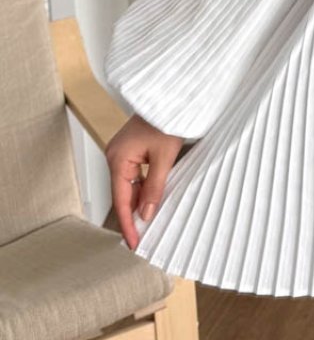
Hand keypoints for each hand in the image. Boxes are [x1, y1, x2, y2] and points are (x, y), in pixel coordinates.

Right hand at [106, 114, 183, 249]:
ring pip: (130, 185)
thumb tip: (146, 214)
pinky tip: (152, 200)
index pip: (121, 200)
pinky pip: (135, 175)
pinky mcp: (131, 150)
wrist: (172, 96)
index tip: (133, 242)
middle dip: (134, 215)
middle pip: (123, 194)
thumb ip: (155, 187)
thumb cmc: (167, 119)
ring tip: (149, 223)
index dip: (127, 223)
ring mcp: (122, 153)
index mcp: (118, 159)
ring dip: (140, 202)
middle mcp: (115, 156)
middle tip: (143, 238)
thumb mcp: (165, 156)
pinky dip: (143, 188)